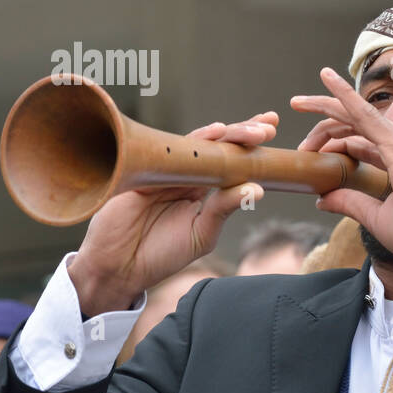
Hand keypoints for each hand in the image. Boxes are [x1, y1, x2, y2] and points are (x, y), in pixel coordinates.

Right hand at [68, 113, 278, 315]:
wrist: (118, 265)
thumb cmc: (159, 253)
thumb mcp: (201, 234)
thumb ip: (224, 209)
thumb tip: (258, 188)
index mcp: (202, 190)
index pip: (231, 164)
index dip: (251, 150)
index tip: (274, 137)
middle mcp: (187, 175)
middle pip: (220, 147)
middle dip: (246, 134)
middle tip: (269, 127)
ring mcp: (167, 170)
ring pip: (201, 144)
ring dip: (230, 134)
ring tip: (256, 132)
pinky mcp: (147, 170)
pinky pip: (173, 150)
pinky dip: (196, 140)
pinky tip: (216, 132)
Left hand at [290, 67, 392, 265]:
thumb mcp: (377, 218)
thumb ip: (349, 203)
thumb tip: (320, 199)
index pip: (363, 141)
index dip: (336, 144)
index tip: (312, 155)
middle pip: (357, 124)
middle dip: (325, 122)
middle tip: (298, 126)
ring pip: (356, 114)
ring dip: (325, 106)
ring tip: (297, 102)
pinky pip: (365, 114)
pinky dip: (346, 95)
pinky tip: (327, 81)